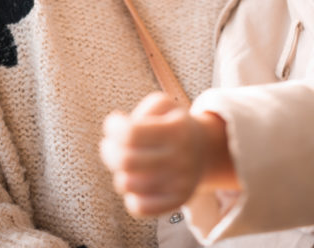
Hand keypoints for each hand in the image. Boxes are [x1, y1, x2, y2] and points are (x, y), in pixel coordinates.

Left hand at [100, 92, 236, 216]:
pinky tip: (135, 182)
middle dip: (108, 151)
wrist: (204, 149)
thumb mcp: (164, 105)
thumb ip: (141, 112)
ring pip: (128, 185)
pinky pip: (140, 208)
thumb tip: (121, 133)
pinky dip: (130, 196)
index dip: (113, 127)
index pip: (131, 133)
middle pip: (125, 161)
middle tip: (109, 145)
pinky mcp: (177, 201)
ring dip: (119, 172)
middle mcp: (180, 157)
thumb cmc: (172, 124)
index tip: (113, 123)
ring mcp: (180, 182)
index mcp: (176, 129)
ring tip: (125, 163)